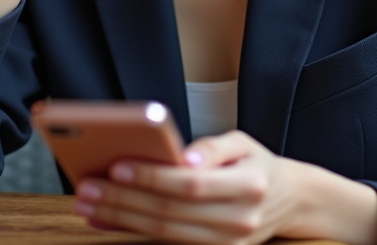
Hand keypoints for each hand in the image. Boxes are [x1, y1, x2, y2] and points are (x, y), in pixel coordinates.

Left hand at [73, 131, 299, 244]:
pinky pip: (166, 243)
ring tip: (87, 203)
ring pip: (163, 232)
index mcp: (248, 186)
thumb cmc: (257, 166)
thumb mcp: (243, 143)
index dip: (152, 176)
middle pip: (169, 212)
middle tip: (87, 186)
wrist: (289, 201)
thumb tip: (182, 156)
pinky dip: (132, 232)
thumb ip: (213, 147)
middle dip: (123, 199)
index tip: (117, 165)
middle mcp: (237, 220)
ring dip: (120, 218)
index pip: (190, 184)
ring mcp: (226, 244)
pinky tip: (107, 219)